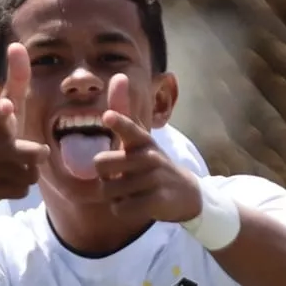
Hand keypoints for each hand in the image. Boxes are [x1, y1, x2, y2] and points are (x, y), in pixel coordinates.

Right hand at [0, 43, 48, 202]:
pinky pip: (22, 191)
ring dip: (28, 172)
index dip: (2, 110)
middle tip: (40, 152)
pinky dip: (19, 188)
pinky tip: (6, 181)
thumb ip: (15, 81)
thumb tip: (18, 45)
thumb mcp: (5, 109)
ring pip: (29, 175)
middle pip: (23, 153)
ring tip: (14, 166)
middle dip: (34, 155)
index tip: (5, 106)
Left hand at [92, 75, 200, 222]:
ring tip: (133, 191)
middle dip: (104, 176)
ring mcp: (154, 178)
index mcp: (141, 139)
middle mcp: (148, 156)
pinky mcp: (156, 200)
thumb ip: (124, 111)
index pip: (128, 127)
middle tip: (121, 177)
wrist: (185, 194)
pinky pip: (120, 208)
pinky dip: (123, 210)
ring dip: (115, 195)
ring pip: (108, 190)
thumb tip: (118, 75)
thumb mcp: (139, 137)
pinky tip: (138, 204)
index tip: (108, 117)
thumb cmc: (152, 164)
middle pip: (100, 164)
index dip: (117, 123)